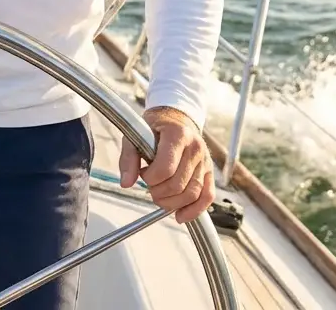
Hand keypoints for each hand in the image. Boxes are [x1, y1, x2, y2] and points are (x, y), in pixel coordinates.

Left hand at [119, 106, 214, 224]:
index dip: (151, 178)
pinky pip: (207, 197)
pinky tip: (179, 215)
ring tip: (159, 195)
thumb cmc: (154, 128)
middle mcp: (195, 147)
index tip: (144, 173)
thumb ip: (128, 158)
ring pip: (192, 194)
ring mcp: (205, 160)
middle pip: (178, 184)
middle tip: (149, 186)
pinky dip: (194, 211)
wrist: (175, 119)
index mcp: (177, 134)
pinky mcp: (209, 172)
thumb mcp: (136, 135)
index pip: (166, 168)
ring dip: (172, 203)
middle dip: (159, 192)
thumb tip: (126, 184)